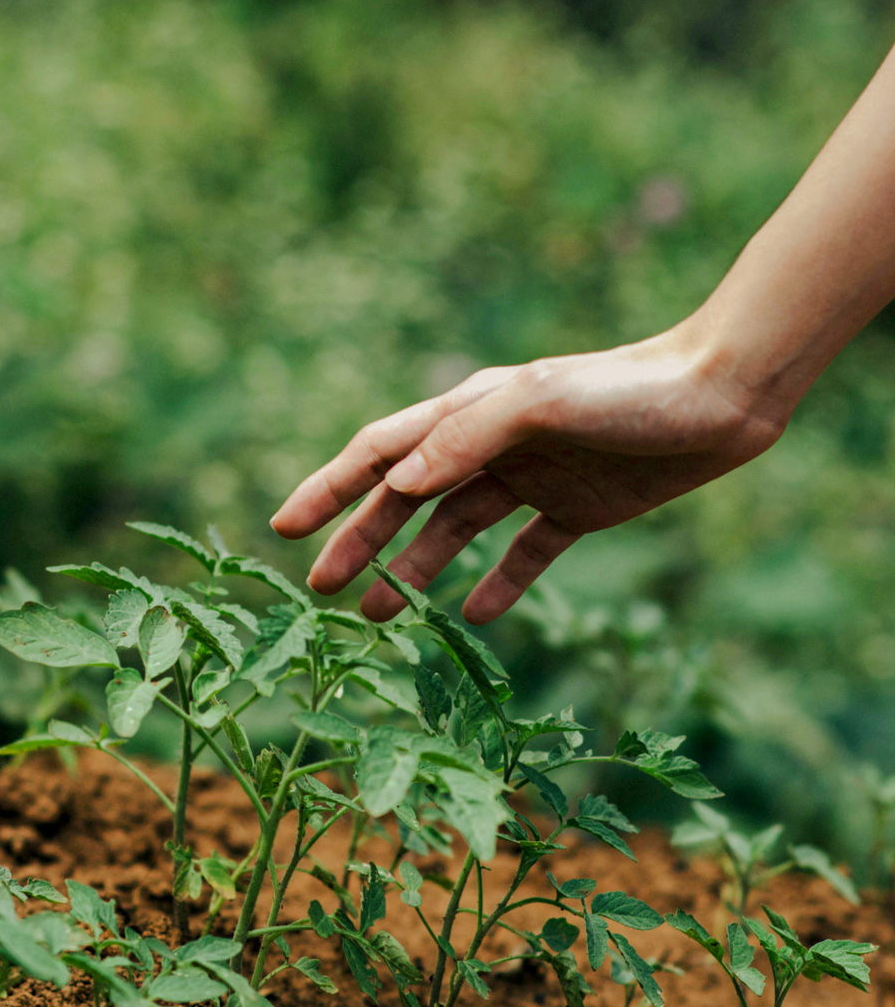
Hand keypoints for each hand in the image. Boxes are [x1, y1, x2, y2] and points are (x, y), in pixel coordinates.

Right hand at [270, 328, 785, 623]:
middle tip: (320, 588)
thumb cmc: (630, 390)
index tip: (283, 527)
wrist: (723, 396)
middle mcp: (493, 443)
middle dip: (359, 539)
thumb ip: (466, 438)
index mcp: (472, 409)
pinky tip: (475, 614)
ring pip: (456, 530)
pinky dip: (497, 583)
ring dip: (415, 569)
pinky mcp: (578, 509)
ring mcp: (534, 477)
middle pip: (407, 498)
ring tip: (379, 616)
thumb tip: (397, 484)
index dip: (329, 487)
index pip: (381, 452)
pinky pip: (525, 554)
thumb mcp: (542, 402)